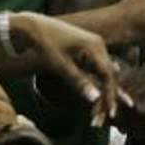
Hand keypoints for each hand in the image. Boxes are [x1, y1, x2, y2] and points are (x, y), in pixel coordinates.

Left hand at [10, 12, 129, 126]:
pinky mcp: (88, 49)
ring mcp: (95, 46)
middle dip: (108, 97)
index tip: (108, 113)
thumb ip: (79, 81)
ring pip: (105, 73)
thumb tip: (95, 98)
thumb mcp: (61, 65)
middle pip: (110, 75)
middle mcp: (99, 45)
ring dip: (104, 92)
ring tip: (104, 112)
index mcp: (95, 46)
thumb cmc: (46, 44)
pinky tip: (104, 94)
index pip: (108, 75)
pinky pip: (99, 69)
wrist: (34, 26)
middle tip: (105, 118)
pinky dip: (99, 83)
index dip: (110, 95)